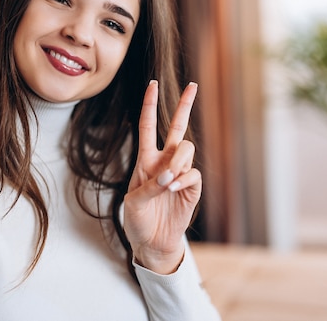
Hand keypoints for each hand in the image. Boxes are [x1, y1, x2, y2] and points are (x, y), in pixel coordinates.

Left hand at [124, 80, 200, 273]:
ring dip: (178, 161)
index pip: (147, 126)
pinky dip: (184, 179)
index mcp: (145, 160)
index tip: (153, 84)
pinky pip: (193, 173)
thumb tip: (170, 176)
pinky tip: (174, 188)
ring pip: (186, 149)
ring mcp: (179, 173)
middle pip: (177, 127)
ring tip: (168, 181)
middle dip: (185, 105)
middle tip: (193, 85)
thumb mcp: (133, 203)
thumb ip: (150, 186)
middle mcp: (164, 162)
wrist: (152, 242)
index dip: (149, 105)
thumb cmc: (138, 220)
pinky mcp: (192, 188)